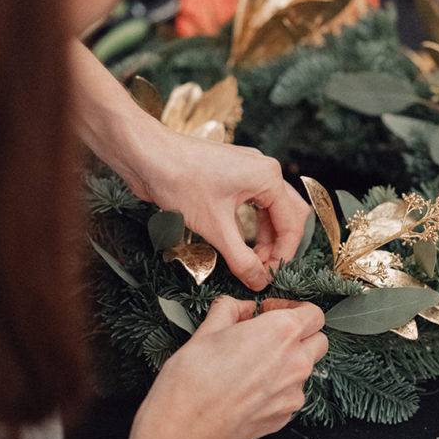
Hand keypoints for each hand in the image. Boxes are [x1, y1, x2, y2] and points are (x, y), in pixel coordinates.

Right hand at [118, 296, 326, 438]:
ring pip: (305, 370)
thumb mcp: (207, 330)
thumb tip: (242, 308)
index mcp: (281, 332)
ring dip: (289, 362)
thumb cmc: (193, 377)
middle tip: (270, 335)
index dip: (293, 308)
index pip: (314, 314)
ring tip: (254, 365)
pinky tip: (250, 389)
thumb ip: (231, 309)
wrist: (185, 428)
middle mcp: (296, 362)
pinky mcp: (285, 417)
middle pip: (319, 341)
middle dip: (300, 335)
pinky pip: (291, 395)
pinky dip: (278, 388)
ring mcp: (293, 393)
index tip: (270, 311)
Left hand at [131, 130, 309, 291]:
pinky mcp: (229, 175)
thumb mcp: (214, 227)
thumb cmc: (180, 182)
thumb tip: (260, 283)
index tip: (269, 278)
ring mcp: (246, 170)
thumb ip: (241, 259)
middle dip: (277, 245)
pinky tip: (236, 243)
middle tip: (261, 270)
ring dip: (263, 237)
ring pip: (269, 210)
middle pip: (286, 215)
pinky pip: (252, 203)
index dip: (283, 255)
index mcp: (268, 177)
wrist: (146, 155)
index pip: (292, 223)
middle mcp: (263, 170)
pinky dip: (249, 226)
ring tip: (249, 262)